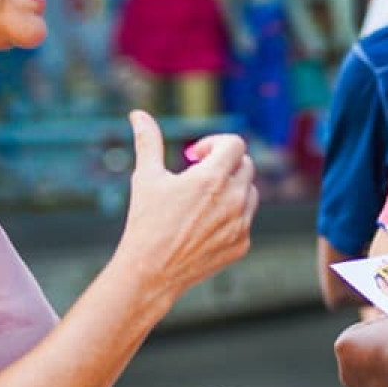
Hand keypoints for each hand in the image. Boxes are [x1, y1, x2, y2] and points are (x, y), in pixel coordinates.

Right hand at [114, 111, 256, 298]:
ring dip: (231, 188)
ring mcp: (241, 224)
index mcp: (213, 178)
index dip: (215, 143)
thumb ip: (148, 141)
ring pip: (250, 193)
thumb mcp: (146, 177)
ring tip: (201, 200)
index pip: (236, 144)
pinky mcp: (242, 245)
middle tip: (197, 176)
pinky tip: (203, 225)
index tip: (194, 157)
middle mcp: (234, 200)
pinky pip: (246, 220)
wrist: (150, 272)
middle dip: (224, 164)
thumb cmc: (145, 222)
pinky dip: (231, 216)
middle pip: (246, 165)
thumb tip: (137, 114)